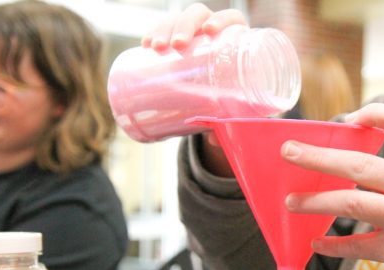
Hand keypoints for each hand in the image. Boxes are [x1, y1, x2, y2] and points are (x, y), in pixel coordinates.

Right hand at [142, 3, 242, 176]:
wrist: (225, 98)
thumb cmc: (237, 100)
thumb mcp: (238, 109)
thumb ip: (231, 122)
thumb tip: (215, 140)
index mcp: (238, 40)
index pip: (231, 19)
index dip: (221, 19)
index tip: (210, 31)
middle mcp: (215, 32)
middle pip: (200, 16)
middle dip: (185, 25)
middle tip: (176, 45)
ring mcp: (195, 35)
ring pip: (178, 21)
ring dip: (164, 28)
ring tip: (154, 47)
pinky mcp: (177, 44)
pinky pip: (164, 32)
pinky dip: (154, 34)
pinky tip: (145, 44)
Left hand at [281, 103, 383, 269]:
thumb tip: (345, 167)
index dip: (377, 114)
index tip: (348, 118)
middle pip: (362, 165)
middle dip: (320, 157)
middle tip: (289, 152)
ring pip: (353, 203)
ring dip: (316, 202)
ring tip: (291, 202)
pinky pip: (356, 246)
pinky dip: (332, 246)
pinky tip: (316, 243)